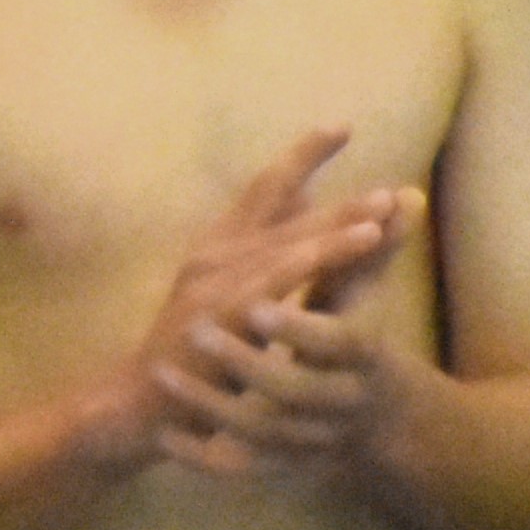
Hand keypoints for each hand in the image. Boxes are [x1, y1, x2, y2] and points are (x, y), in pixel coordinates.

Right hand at [126, 131, 418, 475]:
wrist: (145, 403)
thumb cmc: (195, 353)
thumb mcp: (232, 295)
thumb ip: (268, 252)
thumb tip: (303, 201)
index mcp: (217, 246)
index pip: (264, 189)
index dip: (301, 154)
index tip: (342, 126)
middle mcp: (213, 253)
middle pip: (281, 206)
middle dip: (339, 191)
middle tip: (385, 175)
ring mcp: (214, 282)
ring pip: (288, 241)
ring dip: (338, 222)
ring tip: (383, 207)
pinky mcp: (221, 315)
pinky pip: (276, 280)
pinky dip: (314, 259)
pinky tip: (352, 246)